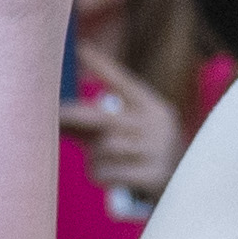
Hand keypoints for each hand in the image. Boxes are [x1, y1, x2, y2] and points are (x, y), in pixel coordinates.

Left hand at [58, 51, 184, 197]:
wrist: (186, 190)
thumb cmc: (143, 157)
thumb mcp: (127, 135)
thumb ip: (94, 125)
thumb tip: (56, 117)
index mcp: (152, 107)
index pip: (123, 82)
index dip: (102, 65)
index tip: (81, 47)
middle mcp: (157, 124)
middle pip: (103, 116)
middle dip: (72, 116)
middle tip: (51, 115)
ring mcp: (157, 149)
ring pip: (103, 147)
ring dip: (93, 158)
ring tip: (101, 163)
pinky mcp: (153, 175)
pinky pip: (107, 172)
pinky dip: (99, 175)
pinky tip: (108, 177)